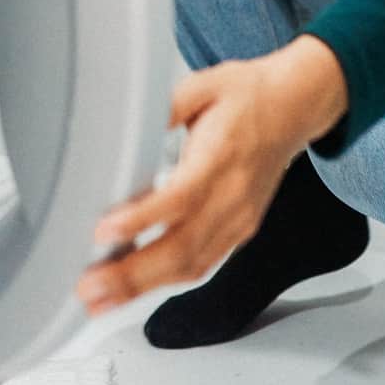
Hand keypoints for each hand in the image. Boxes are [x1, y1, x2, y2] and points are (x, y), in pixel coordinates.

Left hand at [75, 36, 347, 314]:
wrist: (295, 106)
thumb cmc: (249, 94)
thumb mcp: (202, 85)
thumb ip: (164, 107)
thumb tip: (125, 128)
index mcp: (222, 156)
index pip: (181, 197)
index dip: (142, 219)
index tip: (104, 231)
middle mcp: (233, 196)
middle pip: (183, 246)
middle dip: (132, 273)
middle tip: (89, 287)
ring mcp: (239, 219)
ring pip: (191, 265)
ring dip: (143, 288)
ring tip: (100, 299)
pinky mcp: (239, 231)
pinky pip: (202, 265)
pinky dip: (165, 282)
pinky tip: (133, 291)